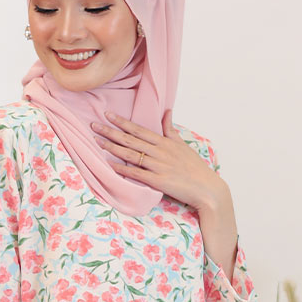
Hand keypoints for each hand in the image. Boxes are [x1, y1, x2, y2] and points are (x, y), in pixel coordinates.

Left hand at [91, 110, 226, 212]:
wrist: (207, 188)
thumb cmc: (195, 168)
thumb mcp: (183, 145)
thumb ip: (171, 130)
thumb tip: (167, 112)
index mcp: (165, 142)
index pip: (139, 129)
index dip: (122, 122)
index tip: (108, 115)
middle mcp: (160, 151)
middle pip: (131, 139)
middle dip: (111, 132)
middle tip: (93, 126)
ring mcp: (158, 166)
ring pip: (131, 154)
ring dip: (113, 148)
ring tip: (97, 142)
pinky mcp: (158, 181)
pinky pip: (136, 173)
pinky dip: (122, 169)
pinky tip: (109, 165)